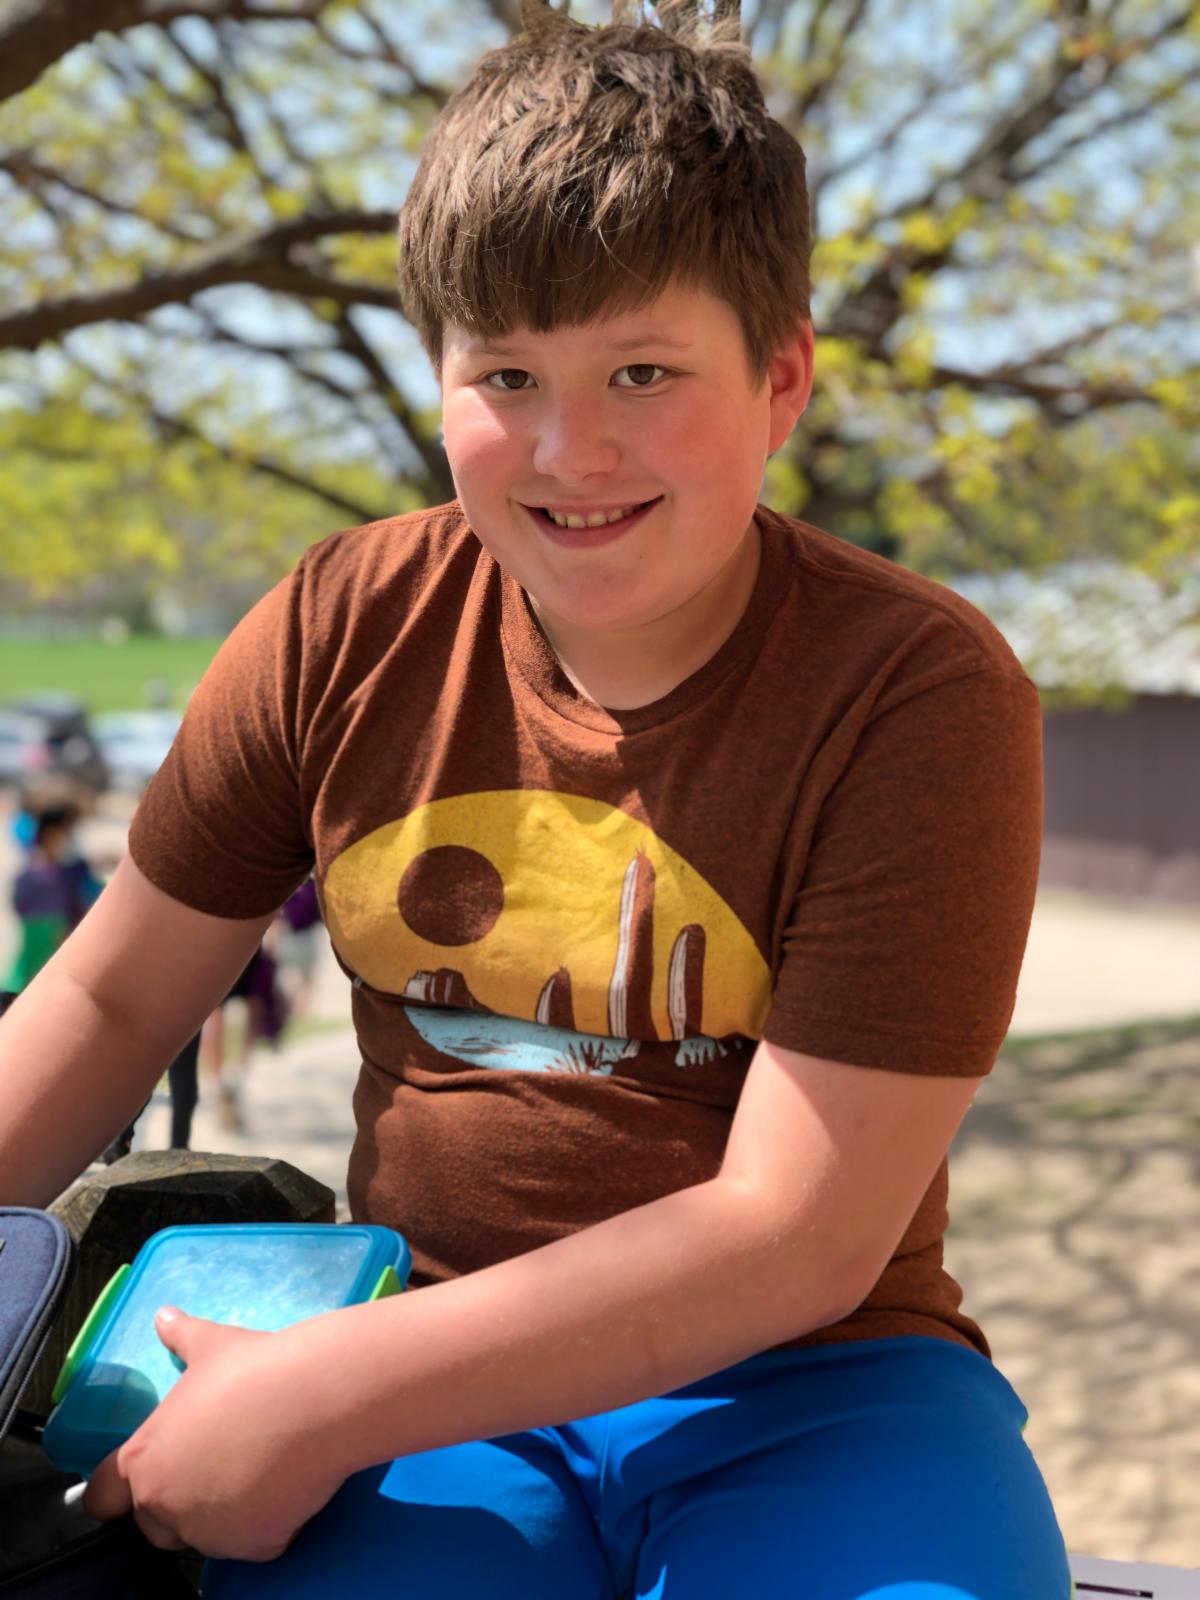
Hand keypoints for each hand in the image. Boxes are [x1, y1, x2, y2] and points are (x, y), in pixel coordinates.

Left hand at [83, 1307, 351, 1560]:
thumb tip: (164, 1316)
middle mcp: (166, 1506)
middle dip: (178, 1503)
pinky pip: (253, 1542)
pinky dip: (266, 1523)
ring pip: (204, 1537)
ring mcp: (209, 1532)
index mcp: (144, 1460)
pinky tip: (284, 1486)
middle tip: (216, 1464)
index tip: (146, 1477)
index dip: (119, 1488)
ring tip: (256, 1470)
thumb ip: (181, 1336)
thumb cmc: (254, 1369)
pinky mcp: (253, 1547)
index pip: (103, 1496)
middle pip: (154, 1524)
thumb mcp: (211, 1345)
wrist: (313, 1399)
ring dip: (221, 1516)